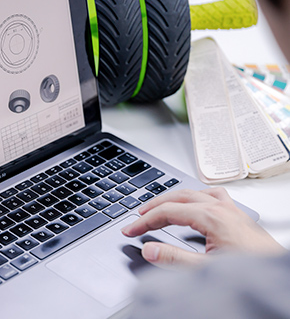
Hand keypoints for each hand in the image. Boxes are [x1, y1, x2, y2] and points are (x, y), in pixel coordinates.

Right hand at [122, 188, 285, 268]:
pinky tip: (194, 202)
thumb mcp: (206, 270)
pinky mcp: (236, 214)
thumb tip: (149, 248)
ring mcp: (229, 208)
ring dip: (174, 198)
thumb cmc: (250, 272)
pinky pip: (212, 195)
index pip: (167, 212)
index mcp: (211, 217)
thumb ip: (174, 259)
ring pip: (194, 192)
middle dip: (155, 206)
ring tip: (160, 205)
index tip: (131, 230)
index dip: (145, 221)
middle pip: (178, 197)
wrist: (280, 277)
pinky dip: (196, 196)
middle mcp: (220, 207)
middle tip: (139, 216)